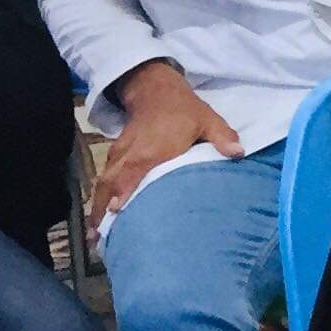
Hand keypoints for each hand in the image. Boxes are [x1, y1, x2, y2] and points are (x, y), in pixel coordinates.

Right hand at [93, 60, 242, 225]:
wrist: (157, 91)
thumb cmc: (185, 110)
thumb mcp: (208, 120)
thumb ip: (222, 137)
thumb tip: (238, 153)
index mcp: (153, 149)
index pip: (134, 170)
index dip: (124, 189)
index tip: (115, 211)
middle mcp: (132, 154)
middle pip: (111, 183)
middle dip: (102, 209)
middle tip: (96, 239)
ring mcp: (121, 155)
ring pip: (104, 182)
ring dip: (96, 207)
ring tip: (92, 235)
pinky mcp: (116, 155)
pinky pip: (104, 178)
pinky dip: (99, 196)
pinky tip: (97, 215)